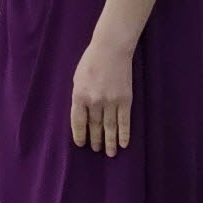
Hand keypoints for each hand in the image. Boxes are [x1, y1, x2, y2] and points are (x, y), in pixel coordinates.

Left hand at [69, 37, 135, 153]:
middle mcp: (94, 102)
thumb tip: (82, 114)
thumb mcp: (77, 79)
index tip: (81, 144)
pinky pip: (124, 121)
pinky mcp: (125, 100)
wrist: (111, 49)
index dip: (79, 134)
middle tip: (96, 150)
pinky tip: (124, 143)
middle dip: (95, 140)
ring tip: (110, 153)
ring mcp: (111, 101)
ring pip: (109, 127)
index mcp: (79, 96)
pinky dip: (124, 134)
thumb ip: (79, 97)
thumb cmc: (91, 62)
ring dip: (109, 142)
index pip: (78, 121)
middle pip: (94, 126)